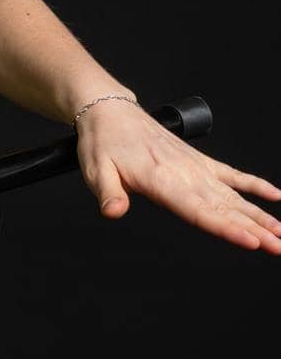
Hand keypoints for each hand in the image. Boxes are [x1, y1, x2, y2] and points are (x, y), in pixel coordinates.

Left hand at [75, 101, 280, 251]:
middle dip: (255, 229)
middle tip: (278, 247)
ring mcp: (195, 167)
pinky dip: (254, 184)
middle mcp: (184, 173)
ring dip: (260, 215)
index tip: (251, 241)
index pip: (199, 211)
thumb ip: (108, 193)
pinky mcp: (198, 161)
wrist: (110, 112)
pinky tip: (275, 196)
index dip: (227, 228)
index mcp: (161, 179)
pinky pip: (232, 174)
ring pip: (234, 196)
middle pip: (225, 208)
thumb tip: (112, 212)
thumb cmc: (103, 142)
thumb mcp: (96, 170)